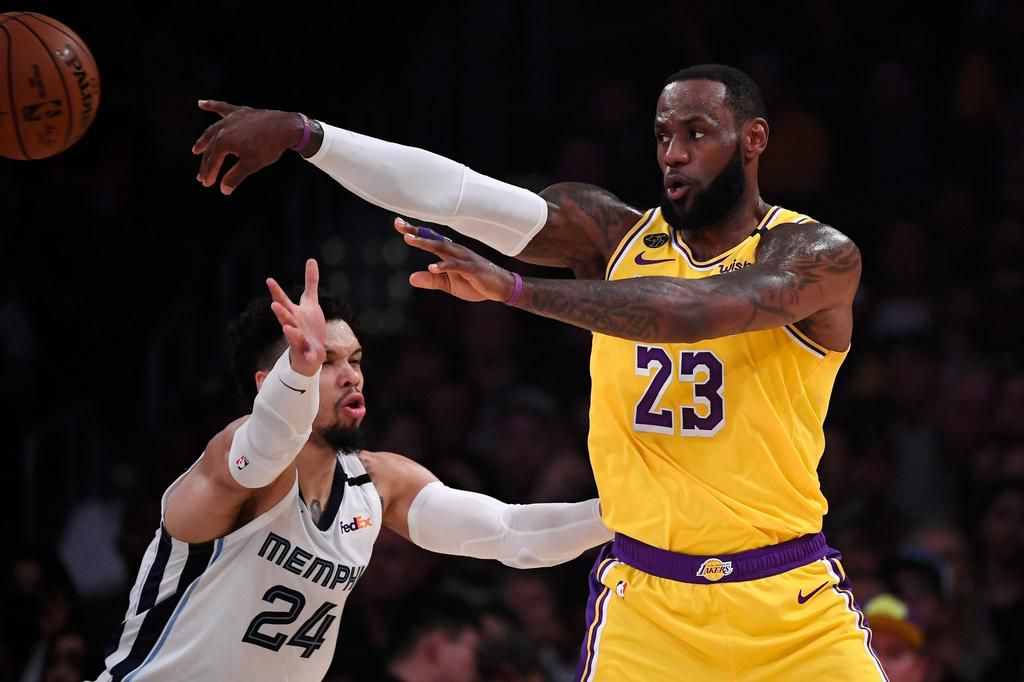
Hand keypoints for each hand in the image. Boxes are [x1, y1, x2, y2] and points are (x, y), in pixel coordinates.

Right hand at [192, 100, 301, 194]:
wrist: (284, 127)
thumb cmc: (268, 147)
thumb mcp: (251, 165)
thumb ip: (235, 177)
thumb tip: (223, 190)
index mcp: (224, 142)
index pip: (213, 161)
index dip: (209, 173)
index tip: (206, 184)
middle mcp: (223, 128)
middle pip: (211, 148)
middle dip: (206, 162)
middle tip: (201, 175)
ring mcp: (231, 119)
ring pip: (212, 130)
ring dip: (204, 140)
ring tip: (197, 149)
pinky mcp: (239, 112)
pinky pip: (222, 108)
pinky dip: (211, 105)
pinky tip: (201, 103)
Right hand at [266, 259, 326, 375]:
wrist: (311, 353)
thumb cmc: (308, 326)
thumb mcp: (311, 303)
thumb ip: (310, 282)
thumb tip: (311, 259)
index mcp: (293, 314)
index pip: (283, 301)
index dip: (276, 291)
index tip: (269, 280)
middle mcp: (293, 326)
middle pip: (286, 318)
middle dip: (280, 312)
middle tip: (274, 304)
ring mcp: (299, 340)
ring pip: (293, 336)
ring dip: (290, 332)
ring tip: (286, 327)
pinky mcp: (308, 353)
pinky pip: (308, 354)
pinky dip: (308, 354)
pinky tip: (311, 355)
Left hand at [395, 218, 515, 302]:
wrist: (500, 288)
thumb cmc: (475, 283)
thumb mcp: (449, 284)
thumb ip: (431, 280)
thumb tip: (410, 278)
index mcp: (450, 253)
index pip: (430, 239)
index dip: (415, 231)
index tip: (398, 223)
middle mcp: (456, 251)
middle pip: (433, 238)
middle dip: (416, 232)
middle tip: (399, 224)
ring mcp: (464, 258)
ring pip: (442, 248)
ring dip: (426, 243)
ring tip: (410, 239)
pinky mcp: (472, 269)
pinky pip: (456, 266)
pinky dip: (444, 266)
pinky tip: (432, 266)